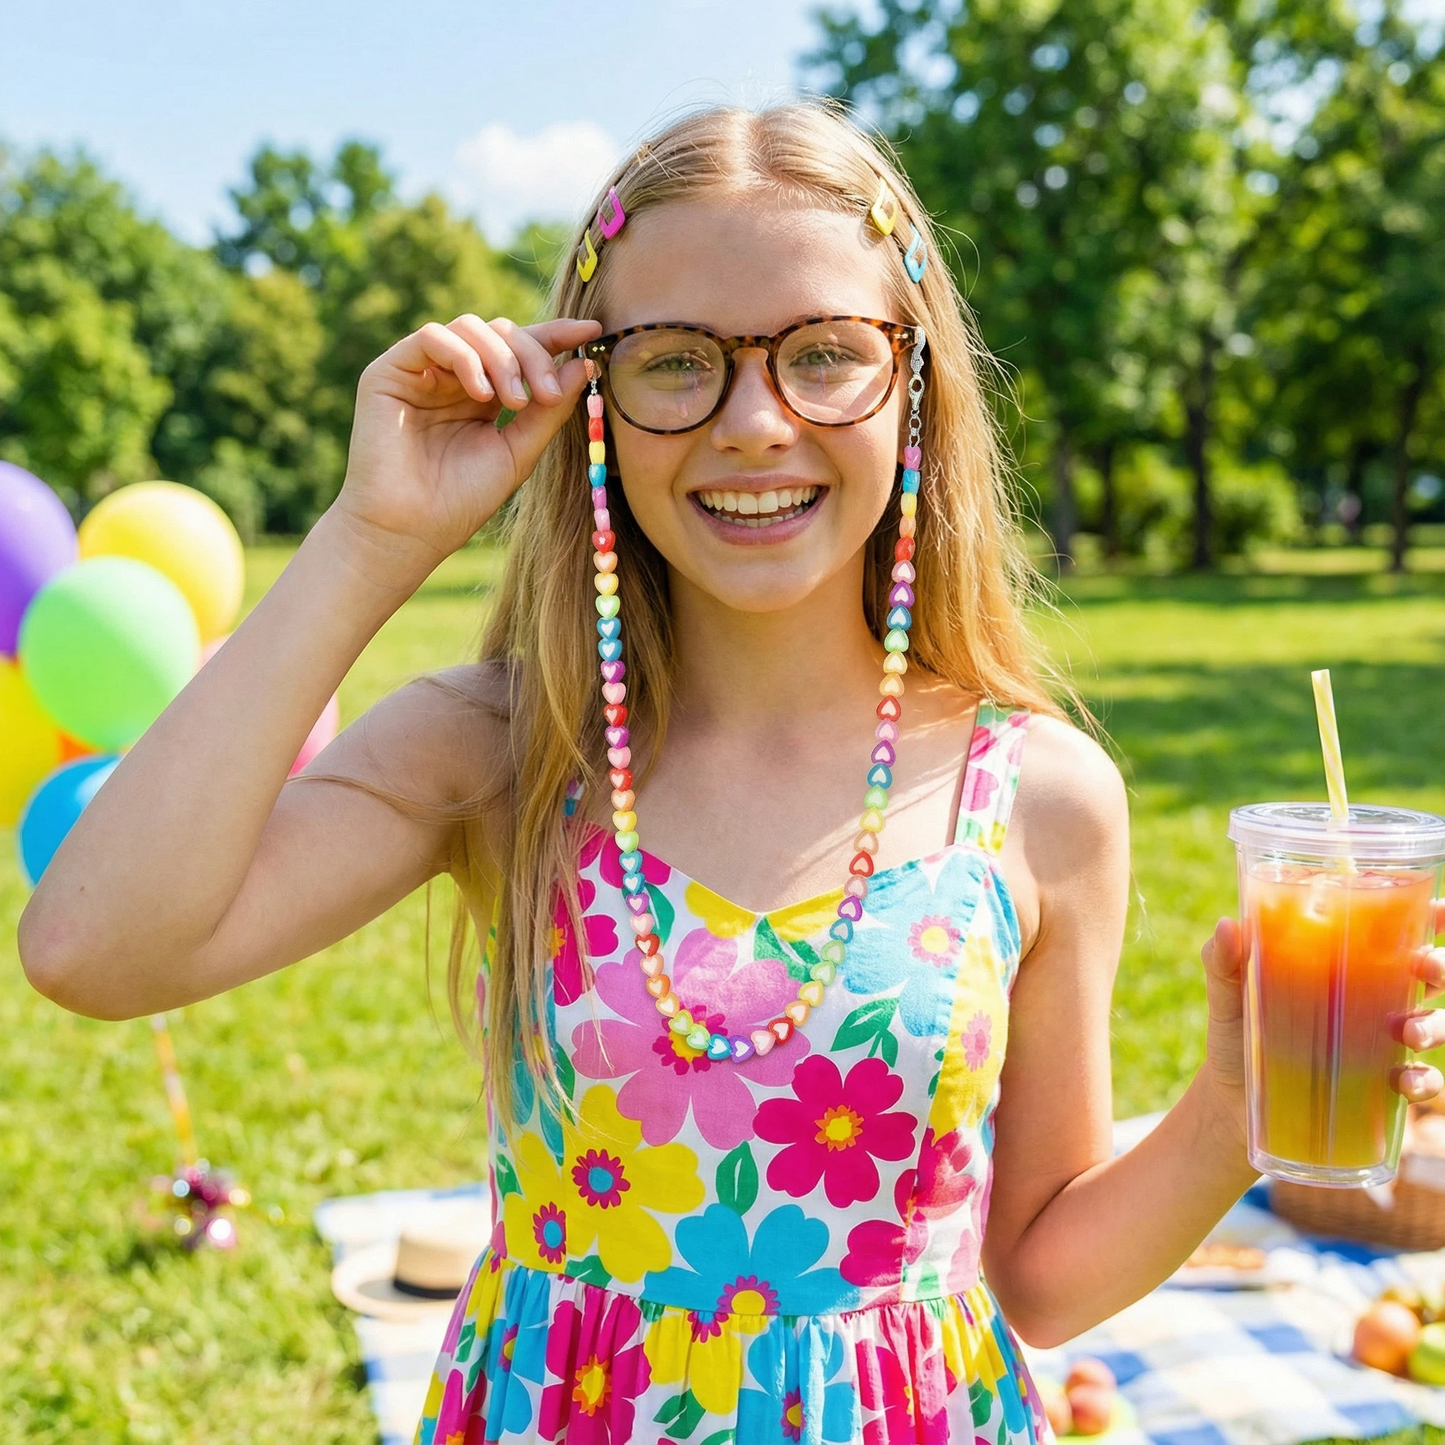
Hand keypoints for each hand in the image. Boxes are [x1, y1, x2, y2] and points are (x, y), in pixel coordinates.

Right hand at [333, 313, 602, 582]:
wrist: (410, 530)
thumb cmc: (461, 500)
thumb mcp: (519, 452)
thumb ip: (549, 410)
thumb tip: (585, 364)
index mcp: (482, 394)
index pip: (520, 349)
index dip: (555, 335)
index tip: (592, 331)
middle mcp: (451, 377)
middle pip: (500, 332)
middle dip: (533, 355)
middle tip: (549, 393)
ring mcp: (420, 371)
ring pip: (469, 328)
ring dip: (502, 357)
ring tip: (516, 401)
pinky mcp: (389, 372)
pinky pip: (432, 337)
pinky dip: (465, 357)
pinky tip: (480, 395)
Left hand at [1197, 903, 1444, 1152]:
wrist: (1231, 1101)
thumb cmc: (1237, 1034)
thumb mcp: (1228, 995)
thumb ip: (1224, 962)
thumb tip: (1228, 926)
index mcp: (1345, 966)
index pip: (1395, 934)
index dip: (1428, 919)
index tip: (1438, 910)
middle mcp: (1373, 1001)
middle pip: (1428, 974)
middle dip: (1439, 965)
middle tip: (1427, 967)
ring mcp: (1381, 1044)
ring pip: (1434, 1025)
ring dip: (1435, 1025)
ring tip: (1410, 1033)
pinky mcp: (1380, 1087)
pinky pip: (1420, 1082)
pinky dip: (1423, 1081)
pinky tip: (1405, 1082)